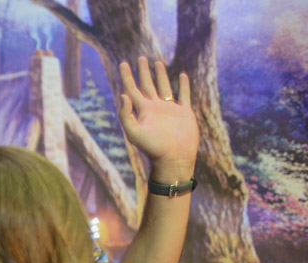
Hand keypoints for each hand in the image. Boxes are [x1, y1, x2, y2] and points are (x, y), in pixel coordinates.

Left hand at [118, 58, 198, 178]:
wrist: (174, 158)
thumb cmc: (153, 148)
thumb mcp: (134, 132)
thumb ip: (126, 114)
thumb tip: (123, 95)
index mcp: (143, 111)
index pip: (132, 89)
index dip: (127, 76)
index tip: (123, 63)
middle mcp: (155, 108)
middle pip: (147, 85)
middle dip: (143, 72)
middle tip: (139, 58)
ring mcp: (170, 109)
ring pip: (164, 87)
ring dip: (160, 75)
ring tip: (157, 62)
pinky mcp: (184, 112)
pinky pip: (184, 95)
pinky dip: (184, 85)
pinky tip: (182, 76)